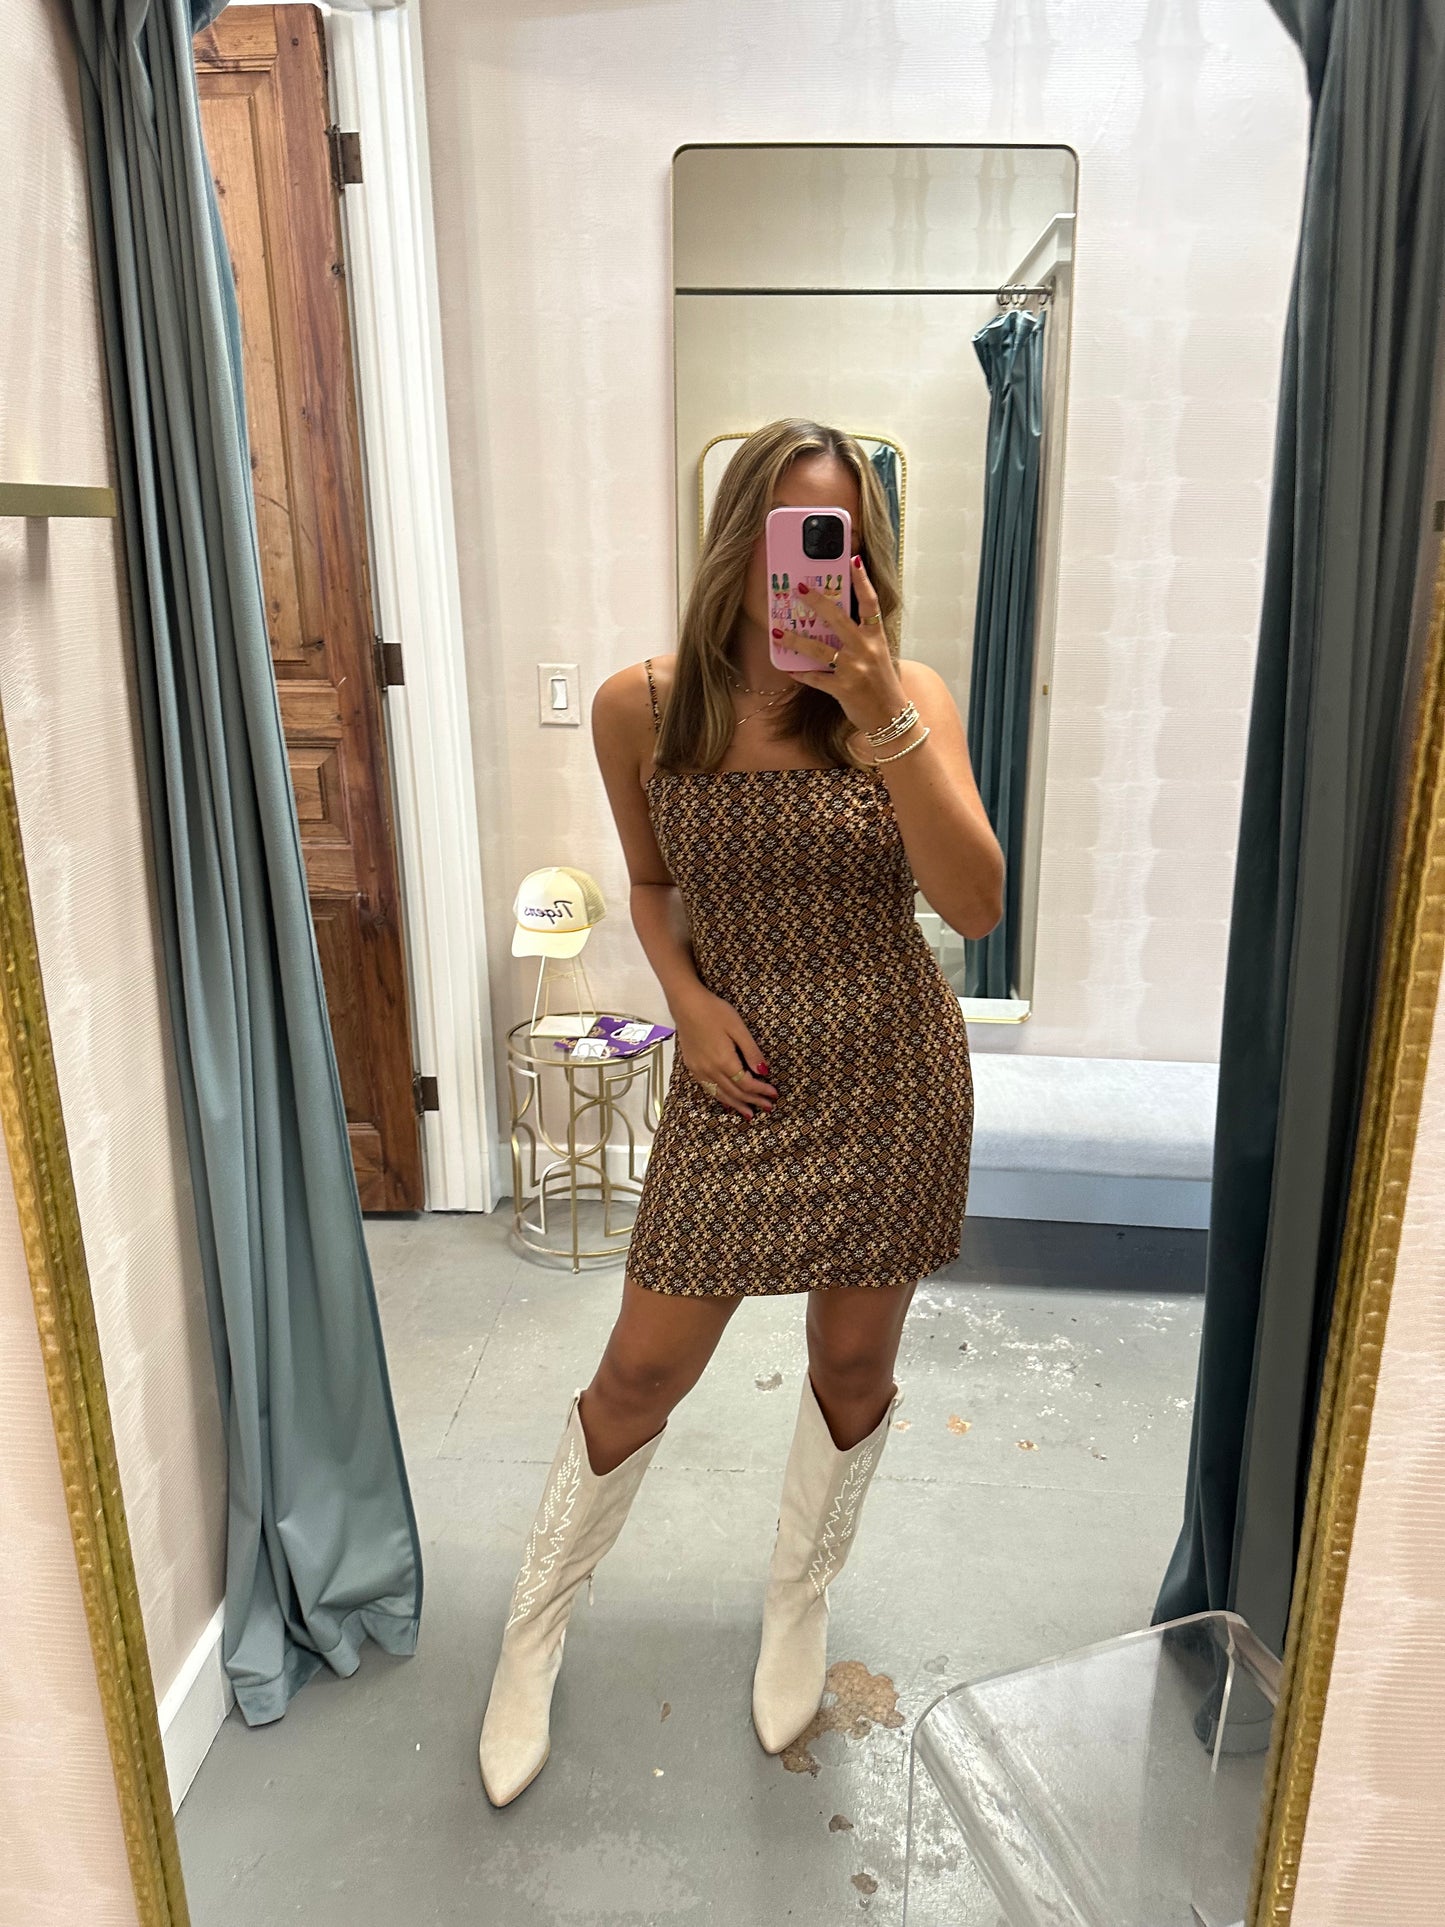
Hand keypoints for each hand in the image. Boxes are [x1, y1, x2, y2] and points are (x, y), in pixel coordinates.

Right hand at [671, 986, 777, 1120]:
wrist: (686, 1004)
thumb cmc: (714, 1011)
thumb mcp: (738, 1028)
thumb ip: (751, 1052)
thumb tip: (764, 1071)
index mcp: (724, 1061)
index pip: (746, 1084)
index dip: (761, 1091)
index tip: (773, 1094)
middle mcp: (710, 1070)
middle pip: (735, 1092)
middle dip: (753, 1101)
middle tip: (767, 1107)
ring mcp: (699, 1070)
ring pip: (720, 1095)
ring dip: (736, 1104)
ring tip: (749, 1113)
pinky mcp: (691, 1067)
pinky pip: (708, 1089)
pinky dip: (720, 1097)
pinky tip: (726, 1100)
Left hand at [777, 554, 905, 736]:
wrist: (892, 718)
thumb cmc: (883, 685)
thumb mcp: (878, 655)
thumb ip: (862, 638)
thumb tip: (835, 623)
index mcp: (876, 638)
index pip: (870, 603)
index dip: (862, 580)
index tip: (852, 560)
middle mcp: (865, 649)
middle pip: (837, 618)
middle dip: (816, 601)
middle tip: (798, 588)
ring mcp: (853, 669)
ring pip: (819, 649)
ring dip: (795, 639)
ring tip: (777, 630)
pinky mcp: (842, 689)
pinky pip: (816, 678)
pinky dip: (802, 674)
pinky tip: (790, 669)